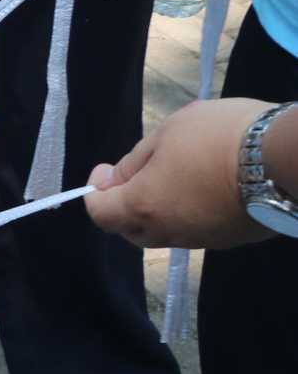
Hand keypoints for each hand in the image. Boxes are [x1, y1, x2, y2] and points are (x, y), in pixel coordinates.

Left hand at [85, 98, 274, 250]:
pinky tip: (205, 189)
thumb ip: (135, 161)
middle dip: (124, 206)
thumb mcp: (167, 133)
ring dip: (159, 212)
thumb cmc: (218, 137)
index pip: (100, 214)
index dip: (95, 192)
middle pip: (131, 229)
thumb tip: (114, 180)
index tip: (104, 170)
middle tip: (136, 175)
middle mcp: (169, 232)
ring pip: (166, 233)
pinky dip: (190, 214)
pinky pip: (198, 231)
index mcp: (143, 207)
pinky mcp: (232, 240)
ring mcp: (203, 240)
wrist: (287, 158)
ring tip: (175, 178)